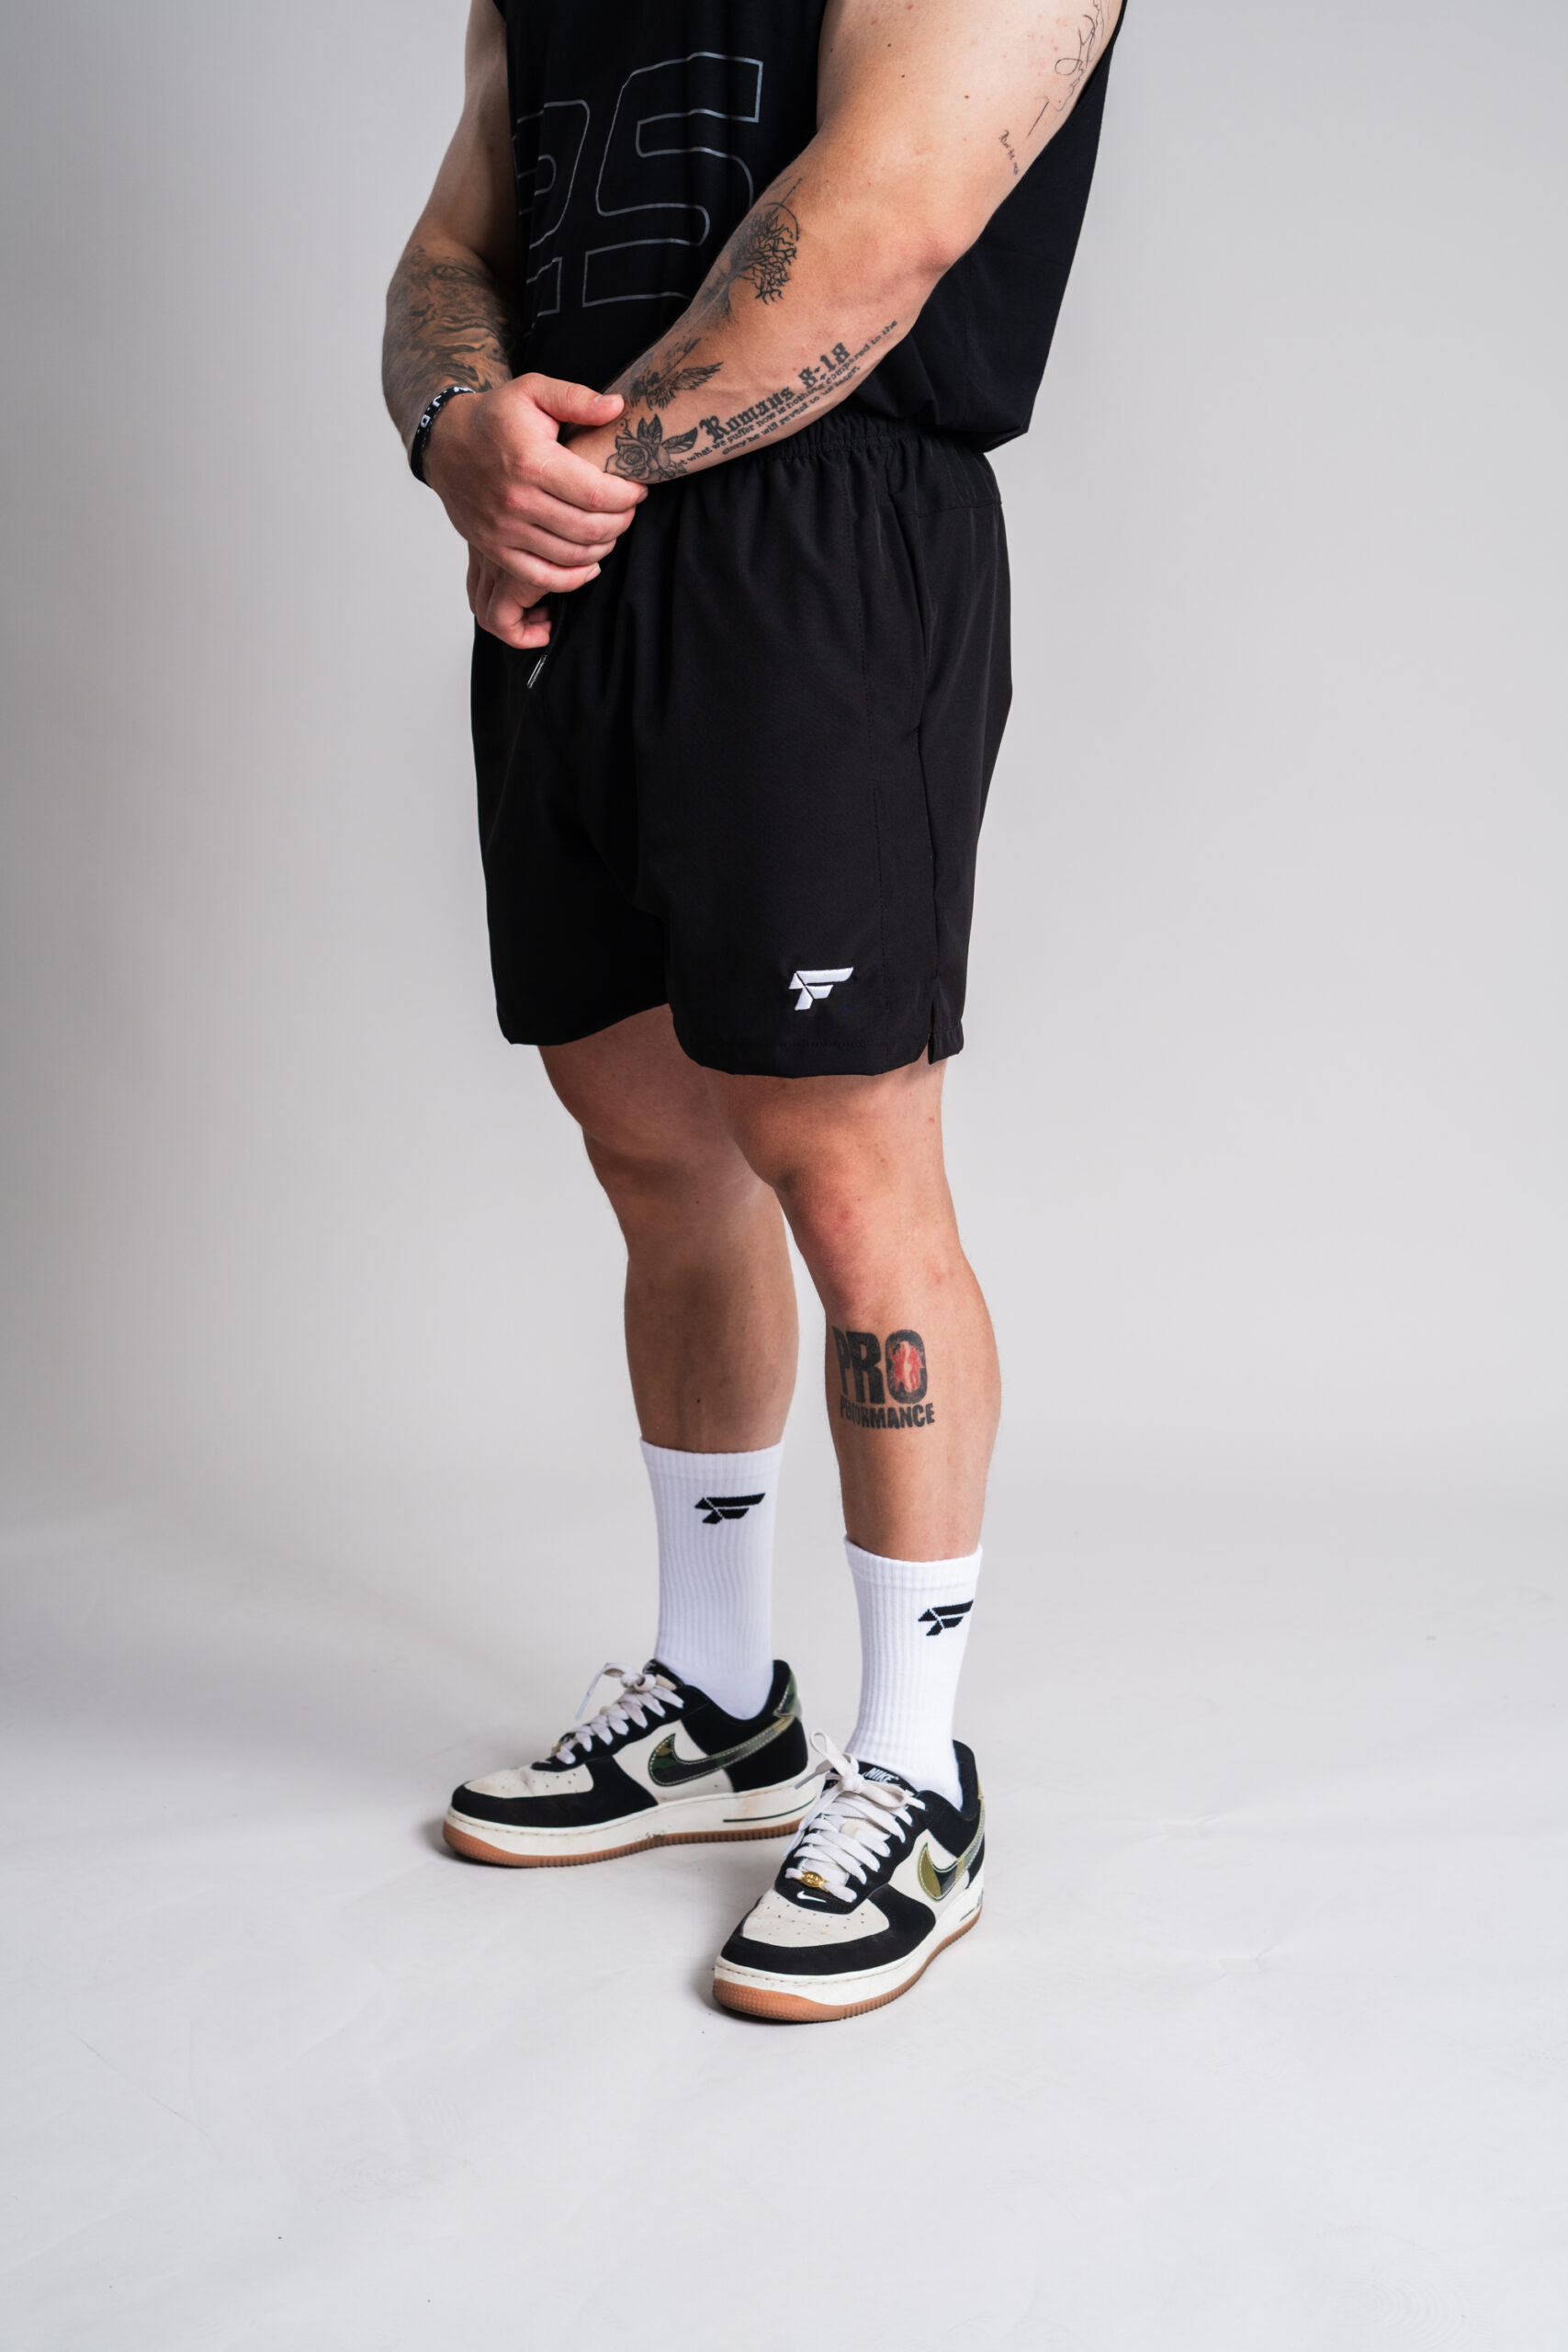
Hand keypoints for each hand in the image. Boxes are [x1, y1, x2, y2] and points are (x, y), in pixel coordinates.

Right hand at [425, 373, 646, 647]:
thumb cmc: (494, 417)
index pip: (596, 494)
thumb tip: (618, 407)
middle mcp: (517, 500)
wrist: (444, 443)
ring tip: (611, 530)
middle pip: (588, 529)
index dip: (627, 498)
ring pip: (571, 555)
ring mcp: (504, 530)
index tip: (638, 490)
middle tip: (628, 511)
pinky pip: (541, 577)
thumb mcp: (532, 391)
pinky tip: (589, 564)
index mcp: (532, 462)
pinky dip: (573, 578)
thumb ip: (576, 398)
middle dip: (620, 523)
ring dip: (602, 548)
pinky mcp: (494, 549)